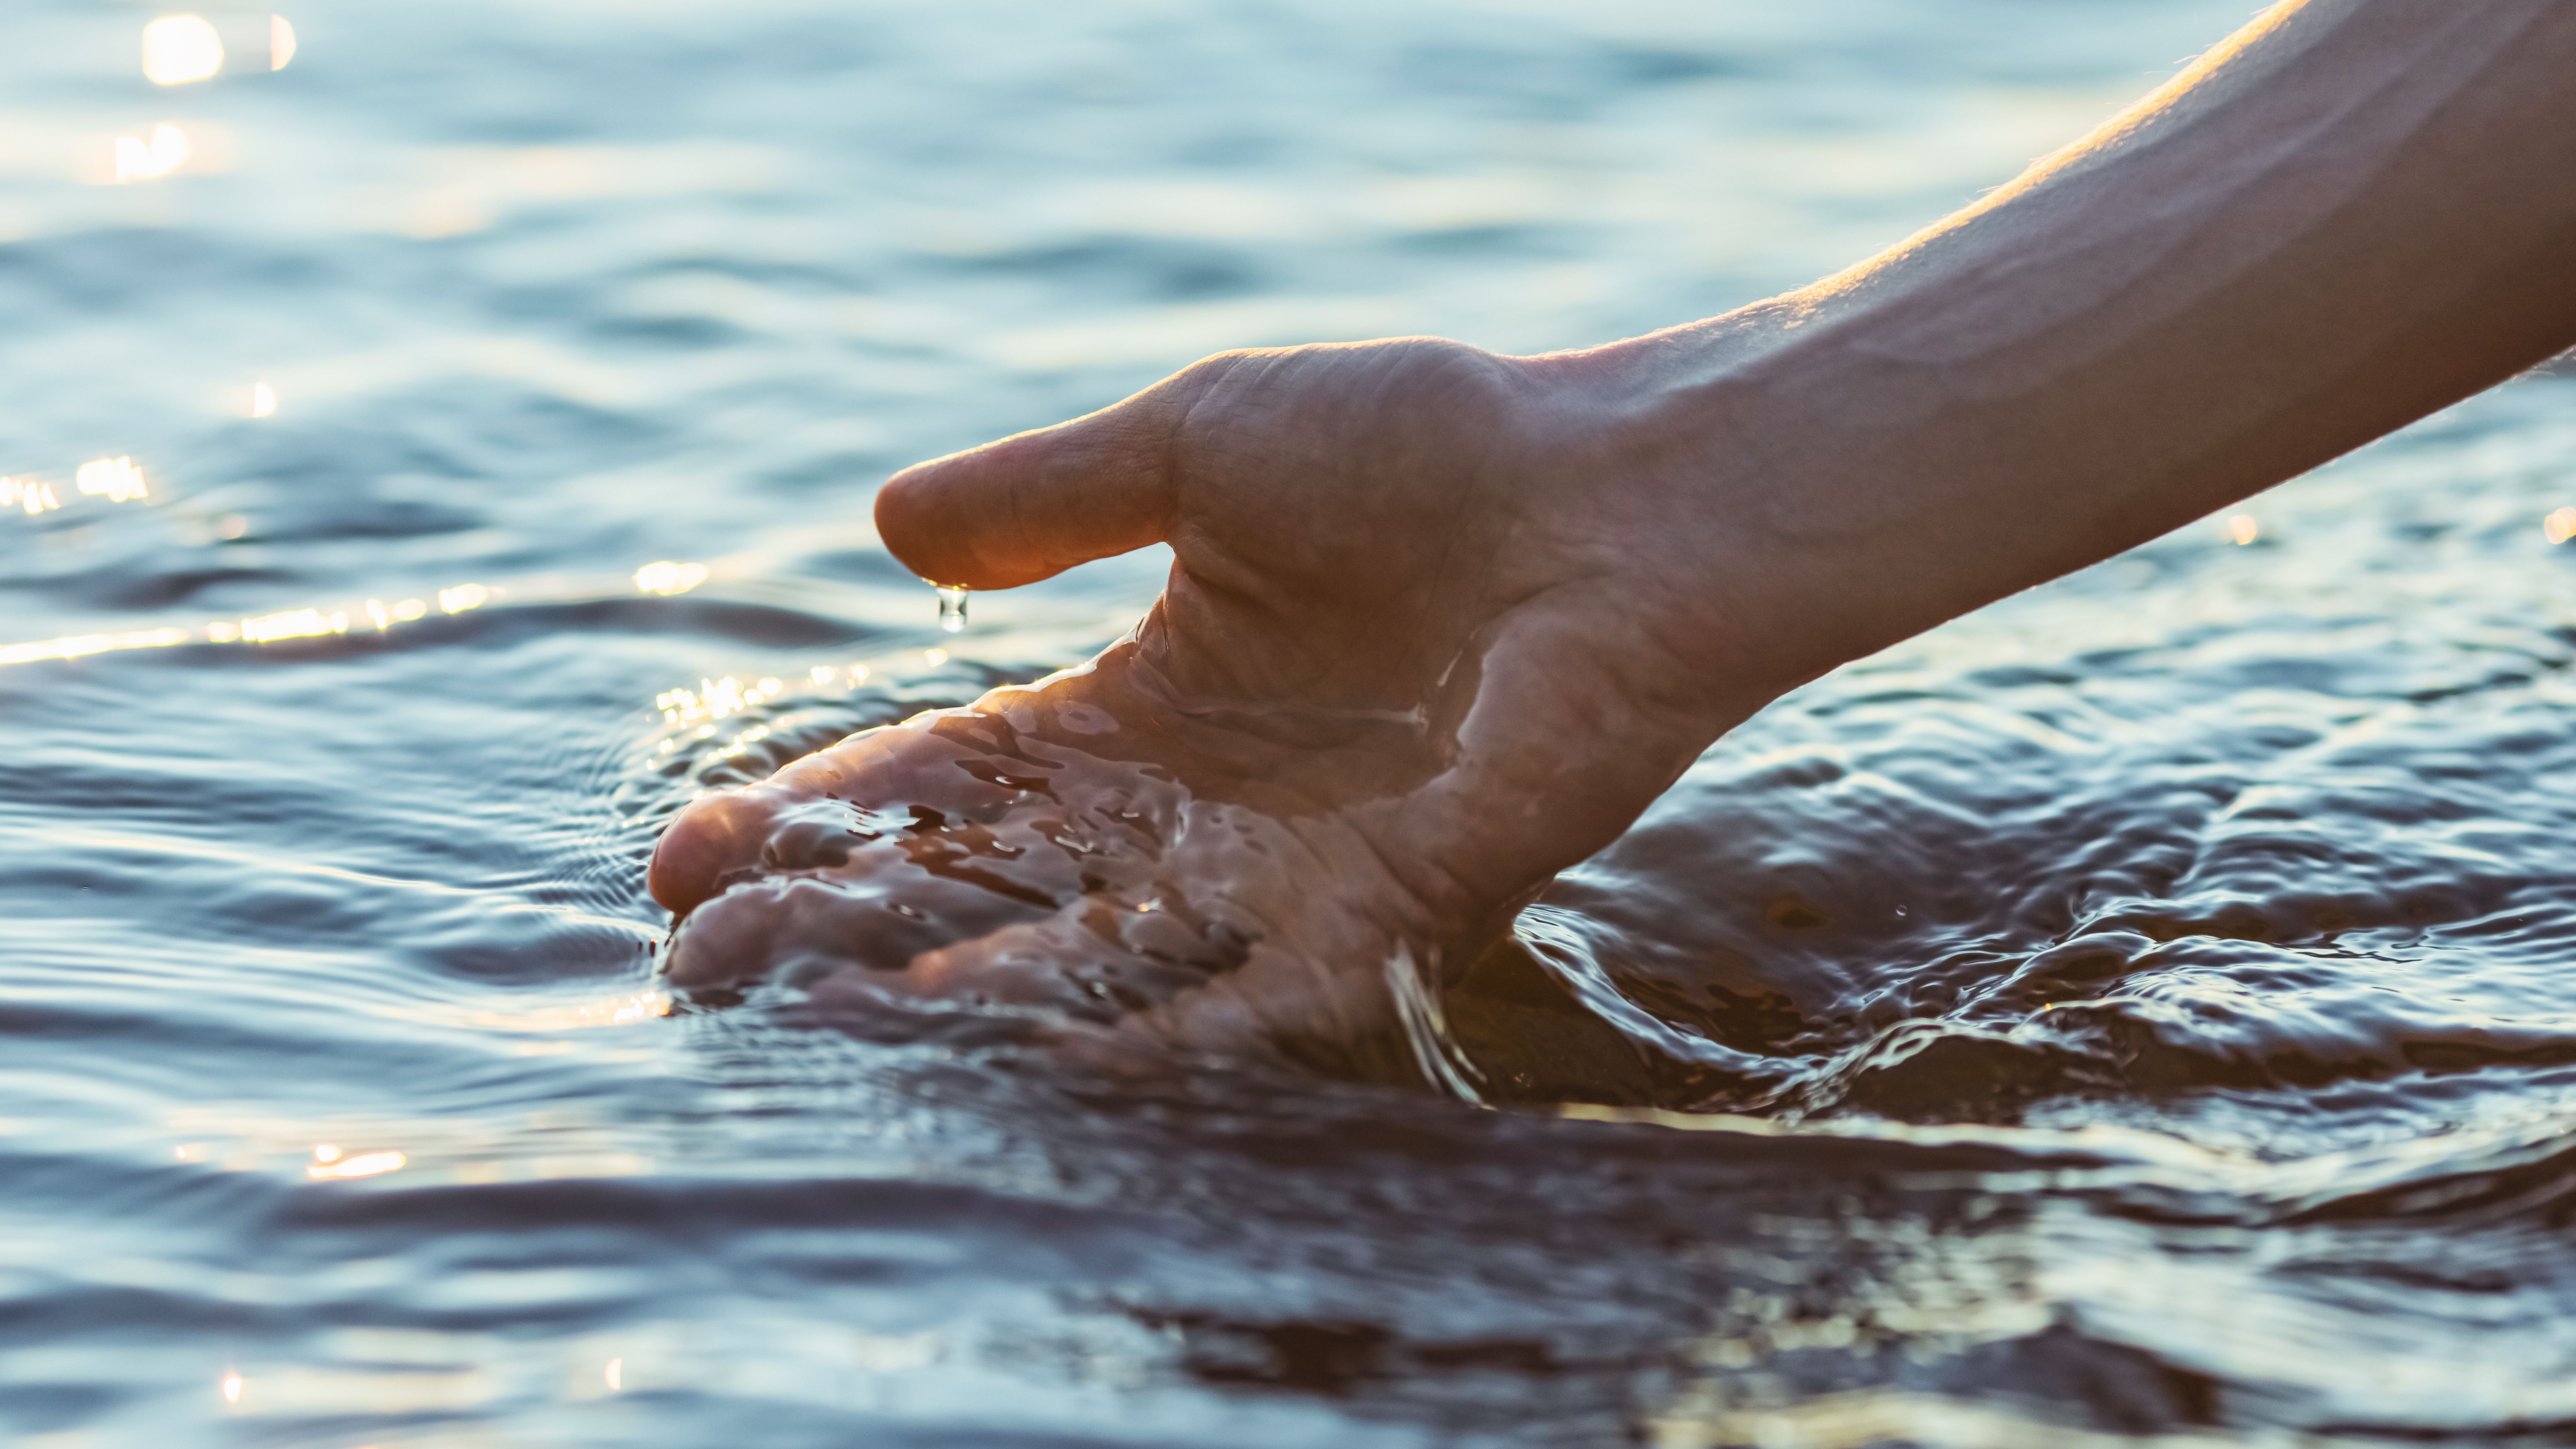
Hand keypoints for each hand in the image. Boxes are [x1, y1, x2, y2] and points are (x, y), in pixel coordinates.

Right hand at [647, 337, 1768, 1063]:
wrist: (1618, 499)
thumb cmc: (1427, 449)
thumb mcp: (1199, 444)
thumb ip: (1051, 496)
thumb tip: (884, 530)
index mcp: (1145, 699)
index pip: (951, 779)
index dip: (827, 814)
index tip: (698, 850)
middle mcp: (1199, 807)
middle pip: (992, 891)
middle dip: (848, 930)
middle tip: (709, 966)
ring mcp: (1287, 872)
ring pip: (1098, 962)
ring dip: (972, 996)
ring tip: (842, 1019)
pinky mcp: (1389, 914)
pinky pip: (1261, 1002)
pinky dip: (1167, 1039)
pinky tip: (1063, 1065)